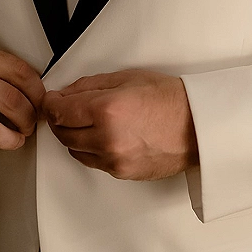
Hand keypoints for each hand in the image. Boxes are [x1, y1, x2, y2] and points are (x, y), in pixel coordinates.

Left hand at [42, 70, 198, 180]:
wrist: (200, 127)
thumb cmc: (171, 100)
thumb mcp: (127, 79)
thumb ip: (90, 86)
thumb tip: (66, 94)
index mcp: (107, 110)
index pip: (59, 111)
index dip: (51, 103)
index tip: (52, 99)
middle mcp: (107, 138)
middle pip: (63, 132)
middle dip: (60, 119)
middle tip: (66, 109)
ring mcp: (114, 159)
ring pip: (74, 150)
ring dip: (73, 135)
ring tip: (85, 122)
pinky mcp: (121, 172)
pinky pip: (92, 161)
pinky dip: (89, 149)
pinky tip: (100, 136)